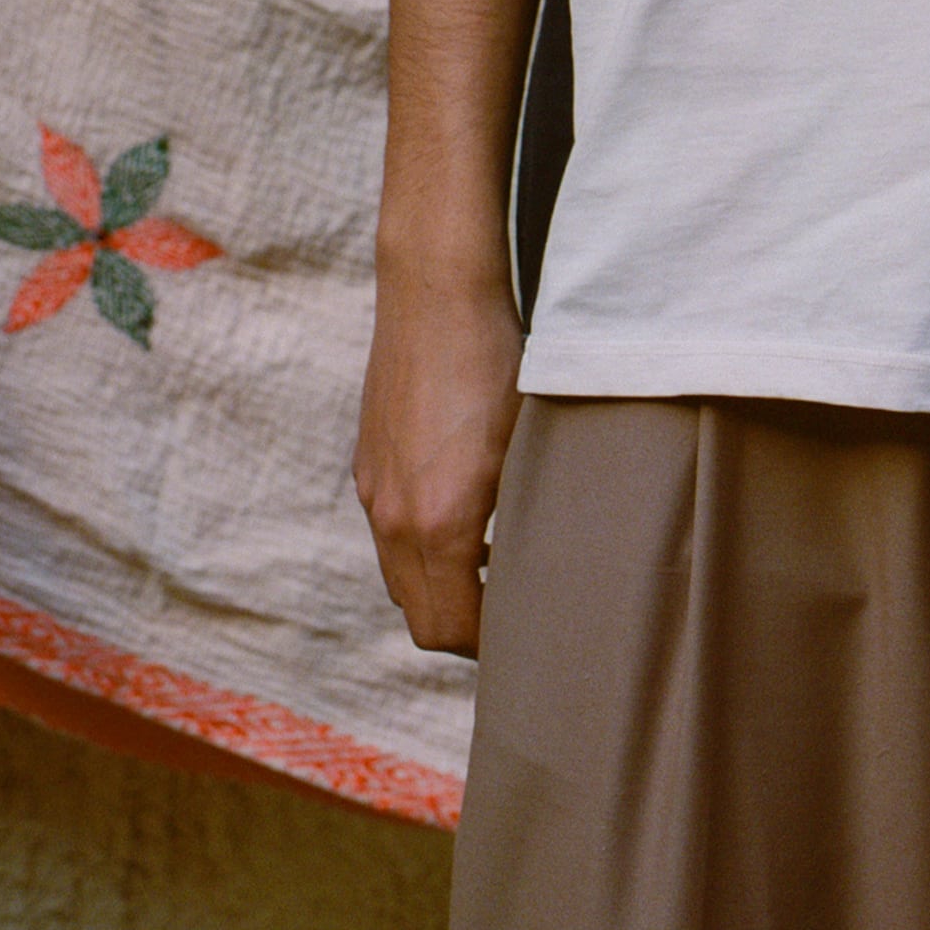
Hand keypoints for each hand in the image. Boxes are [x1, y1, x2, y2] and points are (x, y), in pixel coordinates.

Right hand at [354, 265, 524, 655]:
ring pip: (401, 578)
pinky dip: (423, 547)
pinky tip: (466, 513)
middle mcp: (393, 516)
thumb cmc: (500, 354)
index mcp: (439, 521)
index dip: (492, 646)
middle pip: (420, 617)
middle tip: (517, 612)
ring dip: (443, 586)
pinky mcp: (368, 461)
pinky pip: (389, 534)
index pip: (451, 631)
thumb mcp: (534, 439)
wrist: (436, 283)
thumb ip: (536, 512)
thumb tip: (561, 561)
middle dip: (466, 628)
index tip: (532, 630)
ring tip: (498, 565)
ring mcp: (373, 489)